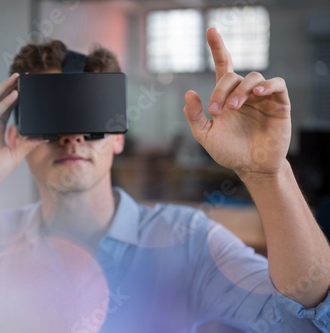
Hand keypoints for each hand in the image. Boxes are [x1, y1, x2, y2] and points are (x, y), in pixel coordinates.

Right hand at [0, 73, 44, 185]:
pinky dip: (5, 102)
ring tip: (16, 77)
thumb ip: (28, 144)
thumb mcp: (15, 156)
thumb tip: (43, 136)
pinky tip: (14, 94)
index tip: (25, 88)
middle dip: (9, 87)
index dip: (14, 98)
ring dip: (5, 88)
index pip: (6, 109)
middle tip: (22, 76)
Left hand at [182, 28, 291, 179]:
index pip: (222, 66)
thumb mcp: (205, 134)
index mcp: (226, 95)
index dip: (217, 48)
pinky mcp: (280, 104)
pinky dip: (269, 84)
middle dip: (221, 91)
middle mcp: (244, 92)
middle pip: (232, 76)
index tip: (210, 30)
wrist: (251, 168)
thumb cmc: (229, 150)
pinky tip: (259, 93)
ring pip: (254, 77)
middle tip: (217, 111)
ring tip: (233, 107)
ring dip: (241, 90)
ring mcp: (263, 97)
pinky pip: (278, 84)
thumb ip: (195, 115)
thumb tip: (189, 92)